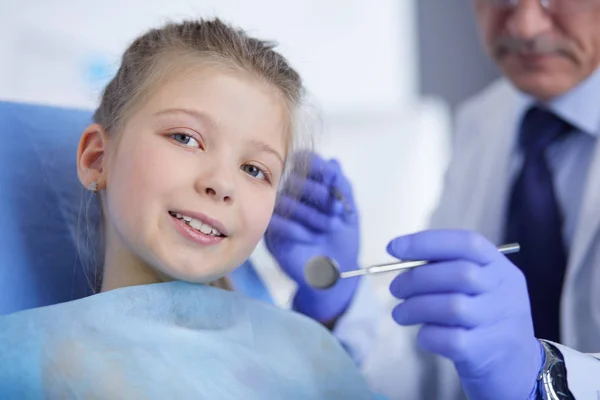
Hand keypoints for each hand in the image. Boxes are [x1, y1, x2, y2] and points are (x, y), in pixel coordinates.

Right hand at [265, 152, 359, 322]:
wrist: (335, 273)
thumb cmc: (342, 240)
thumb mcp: (349, 211)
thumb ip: (342, 185)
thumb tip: (333, 162)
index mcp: (309, 185)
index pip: (305, 162)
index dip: (320, 170)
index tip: (334, 184)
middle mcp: (292, 196)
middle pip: (296, 179)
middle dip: (320, 195)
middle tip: (336, 213)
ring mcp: (279, 214)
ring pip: (286, 200)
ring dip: (312, 215)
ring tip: (326, 229)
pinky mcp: (270, 233)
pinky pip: (276, 221)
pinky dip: (296, 229)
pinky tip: (309, 238)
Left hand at [387, 230, 542, 399]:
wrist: (519, 369)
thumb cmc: (486, 320)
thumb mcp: (481, 288)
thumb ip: (449, 269)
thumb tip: (402, 258)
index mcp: (501, 268)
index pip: (466, 243)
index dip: (427, 242)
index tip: (394, 248)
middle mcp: (505, 291)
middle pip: (458, 273)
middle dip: (416, 279)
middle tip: (395, 289)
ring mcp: (499, 323)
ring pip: (451, 306)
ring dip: (414, 307)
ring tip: (400, 314)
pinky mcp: (486, 352)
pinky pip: (448, 338)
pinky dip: (427, 334)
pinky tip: (422, 335)